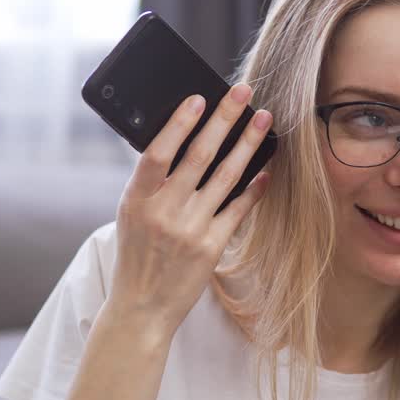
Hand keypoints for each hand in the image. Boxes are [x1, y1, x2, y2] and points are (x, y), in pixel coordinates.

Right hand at [104, 83, 272, 336]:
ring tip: (263, 121)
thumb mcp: (131, 215)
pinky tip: (268, 168)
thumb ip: (152, 183)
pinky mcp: (211, 248)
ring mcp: (189, 230)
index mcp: (136, 199)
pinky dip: (255, 187)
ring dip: (248, 145)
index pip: (158, 152)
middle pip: (199, 155)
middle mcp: (163, 212)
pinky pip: (238, 209)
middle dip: (224, 119)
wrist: (142, 307)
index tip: (200, 98)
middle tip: (244, 92)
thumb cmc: (137, 254)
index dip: (179, 123)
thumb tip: (180, 140)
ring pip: (226, 177)